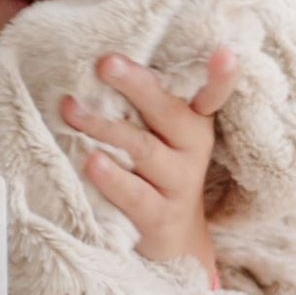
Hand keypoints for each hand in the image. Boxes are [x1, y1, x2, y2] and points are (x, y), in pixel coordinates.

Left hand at [60, 46, 239, 275]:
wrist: (174, 240)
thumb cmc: (157, 171)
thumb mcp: (160, 135)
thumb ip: (143, 103)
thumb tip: (99, 61)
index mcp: (195, 122)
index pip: (213, 95)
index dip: (221, 77)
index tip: (224, 53)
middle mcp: (193, 149)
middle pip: (168, 112)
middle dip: (136, 85)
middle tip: (106, 62)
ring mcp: (179, 184)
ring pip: (144, 150)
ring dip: (105, 128)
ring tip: (71, 109)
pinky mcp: (161, 217)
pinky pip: (136, 195)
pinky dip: (113, 178)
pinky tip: (91, 162)